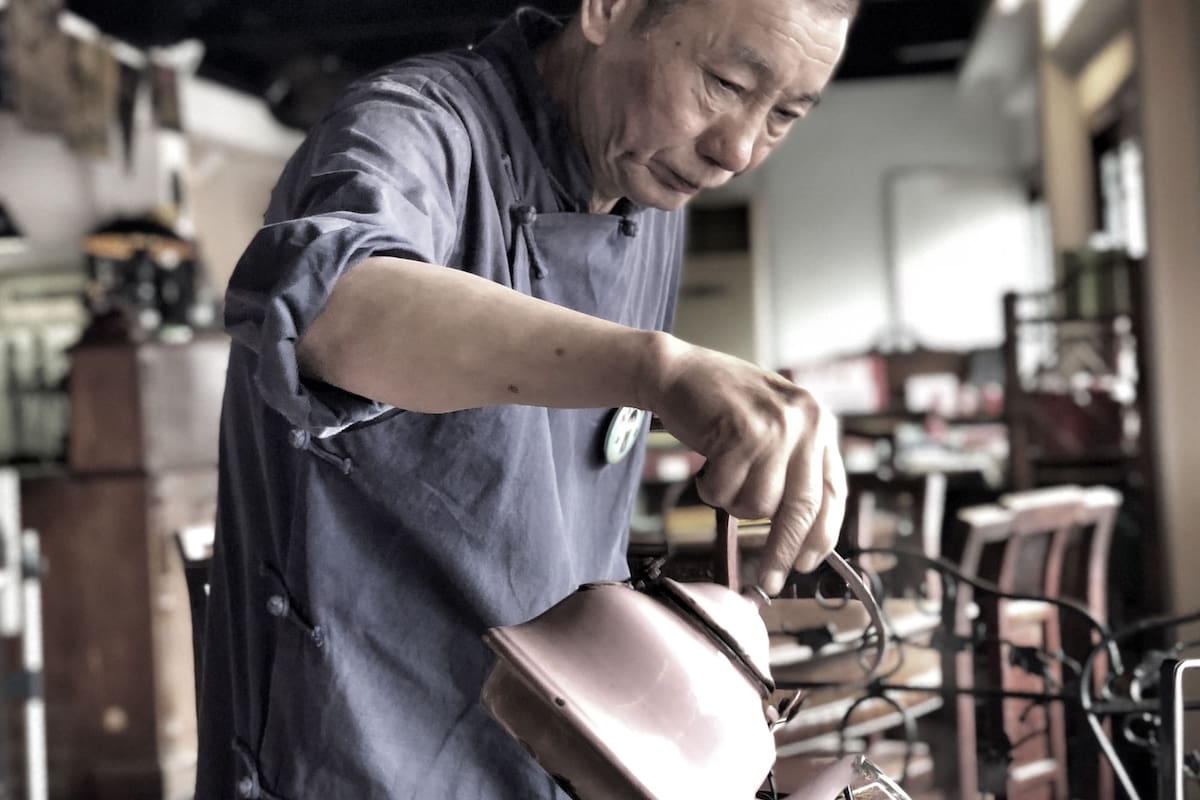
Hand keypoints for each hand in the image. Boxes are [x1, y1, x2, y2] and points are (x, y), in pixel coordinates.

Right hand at [641, 335, 845, 595]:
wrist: (677, 371)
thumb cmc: (722, 406)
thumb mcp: (773, 425)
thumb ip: (792, 466)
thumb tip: (801, 534)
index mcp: (820, 423)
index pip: (832, 493)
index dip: (821, 535)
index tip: (806, 563)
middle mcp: (805, 422)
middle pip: (801, 509)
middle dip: (782, 551)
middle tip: (769, 579)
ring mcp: (774, 426)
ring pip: (758, 505)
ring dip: (733, 502)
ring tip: (722, 472)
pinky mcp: (741, 432)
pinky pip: (726, 491)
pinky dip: (710, 487)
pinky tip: (707, 462)